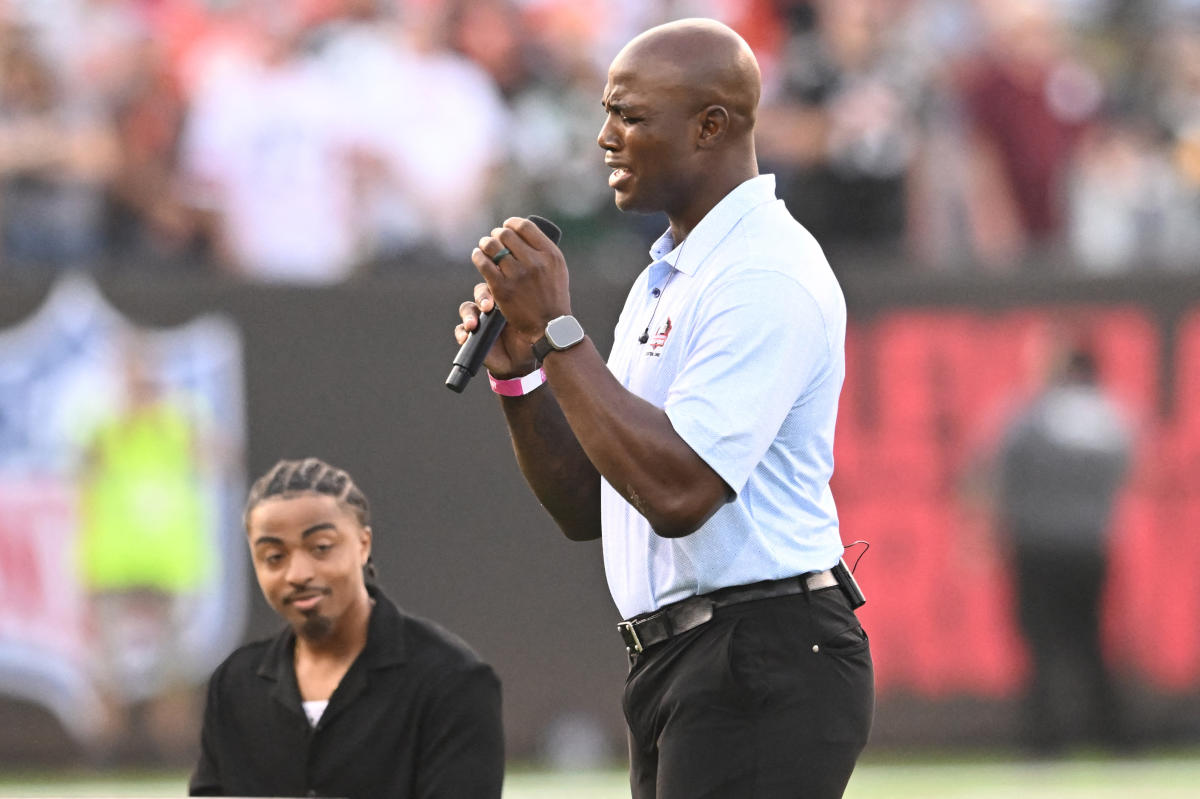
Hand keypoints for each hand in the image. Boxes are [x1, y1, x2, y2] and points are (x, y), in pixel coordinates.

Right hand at [455, 283, 536, 378]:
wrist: (520, 361)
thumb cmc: (527, 338)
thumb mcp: (528, 322)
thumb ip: (524, 308)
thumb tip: (527, 296)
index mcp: (505, 299)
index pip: (497, 284)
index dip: (496, 288)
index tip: (496, 297)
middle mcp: (491, 307)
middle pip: (480, 293)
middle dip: (481, 298)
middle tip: (486, 308)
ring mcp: (480, 320)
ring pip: (468, 309)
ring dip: (468, 315)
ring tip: (472, 325)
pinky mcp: (471, 335)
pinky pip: (460, 330)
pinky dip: (461, 333)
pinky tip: (465, 338)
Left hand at [471, 217, 570, 341]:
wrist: (550, 326)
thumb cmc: (553, 296)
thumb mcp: (557, 269)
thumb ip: (543, 250)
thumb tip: (521, 231)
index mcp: (550, 254)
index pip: (525, 226)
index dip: (512, 223)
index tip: (507, 227)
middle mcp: (535, 262)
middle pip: (506, 234)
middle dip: (497, 234)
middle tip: (494, 239)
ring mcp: (518, 275)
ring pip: (492, 246)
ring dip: (485, 243)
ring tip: (484, 246)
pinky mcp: (502, 289)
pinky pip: (484, 264)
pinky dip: (478, 257)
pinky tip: (478, 256)